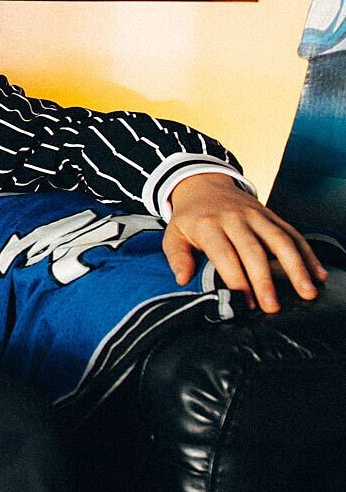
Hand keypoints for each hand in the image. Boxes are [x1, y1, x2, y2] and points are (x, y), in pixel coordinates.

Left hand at [163, 173, 328, 312]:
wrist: (204, 185)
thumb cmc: (189, 218)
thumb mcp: (173, 234)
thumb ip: (177, 256)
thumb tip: (182, 279)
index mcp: (207, 225)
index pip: (224, 255)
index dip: (235, 279)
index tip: (244, 302)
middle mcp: (234, 219)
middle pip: (253, 251)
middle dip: (264, 280)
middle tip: (273, 306)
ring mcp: (256, 216)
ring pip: (279, 241)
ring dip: (296, 267)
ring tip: (307, 291)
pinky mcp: (271, 215)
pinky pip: (292, 234)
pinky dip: (307, 253)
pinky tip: (317, 273)